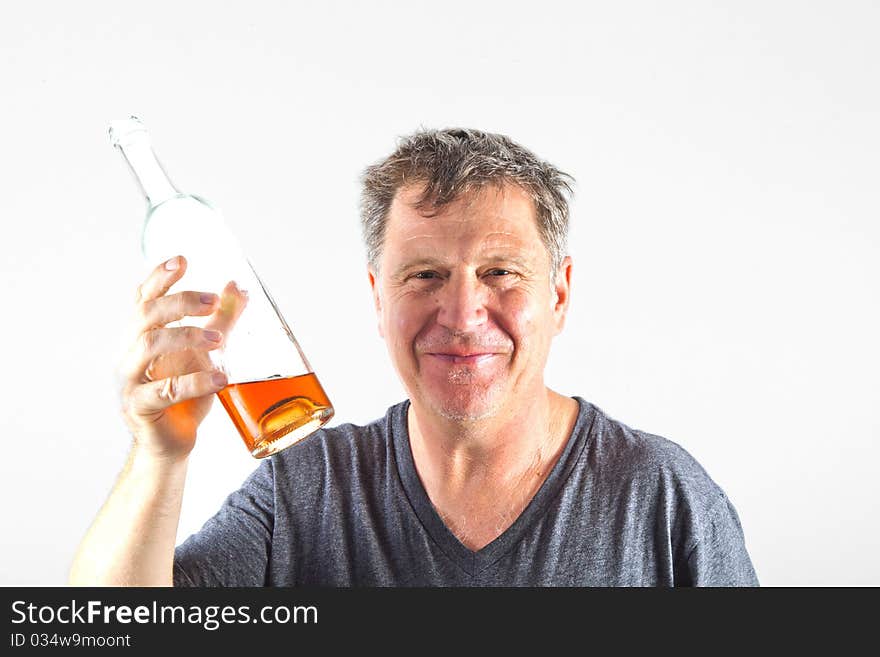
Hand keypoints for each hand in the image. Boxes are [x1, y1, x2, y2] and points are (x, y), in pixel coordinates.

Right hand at [119, 255, 247, 459]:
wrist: (171, 444)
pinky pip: (163, 390)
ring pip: (148, 345)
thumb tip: (238, 287)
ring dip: (186, 336)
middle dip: (179, 302)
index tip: (182, 260)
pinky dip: (195, 381)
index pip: (144, 297)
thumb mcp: (206, 353)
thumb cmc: (185, 396)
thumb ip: (220, 321)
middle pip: (145, 314)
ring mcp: (130, 381)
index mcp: (142, 335)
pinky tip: (220, 377)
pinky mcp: (139, 408)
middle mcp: (130, 353)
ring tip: (219, 340)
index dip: (159, 277)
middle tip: (212, 300)